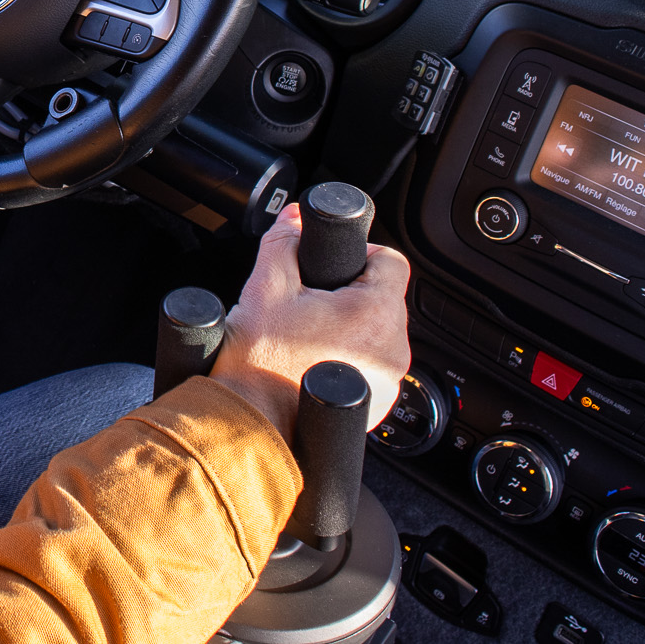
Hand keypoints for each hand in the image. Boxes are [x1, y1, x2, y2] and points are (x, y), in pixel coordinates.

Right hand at [209, 202, 410, 441]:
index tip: (329, 265)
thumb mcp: (264, 288)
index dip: (359, 253)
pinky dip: (349, 358)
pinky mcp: (378, 405)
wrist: (251, 425)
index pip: (390, 261)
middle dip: (348, 292)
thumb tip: (295, 218)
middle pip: (383, 298)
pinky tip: (313, 361)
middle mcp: (393, 349)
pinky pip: (372, 366)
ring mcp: (388, 381)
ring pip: (377, 333)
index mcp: (374, 314)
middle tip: (308, 301)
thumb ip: (283, 242)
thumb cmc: (259, 365)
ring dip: (349, 327)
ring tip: (307, 334)